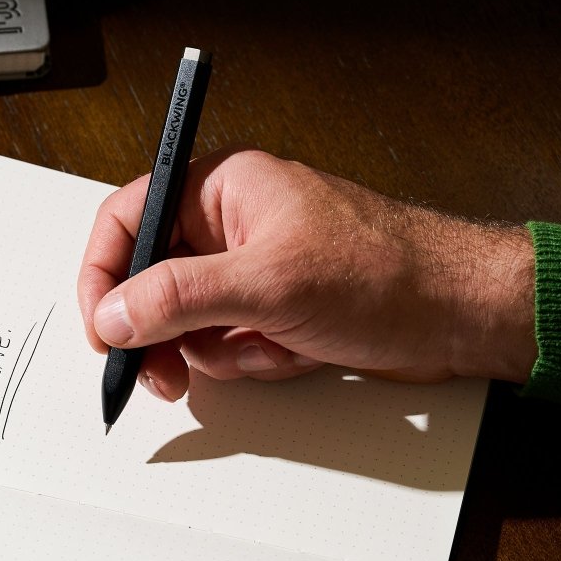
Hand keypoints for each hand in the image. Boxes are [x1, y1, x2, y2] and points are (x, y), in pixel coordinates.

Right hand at [78, 146, 536, 401]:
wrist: (457, 314)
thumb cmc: (386, 272)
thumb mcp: (268, 284)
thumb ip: (179, 298)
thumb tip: (114, 314)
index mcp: (223, 188)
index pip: (129, 219)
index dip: (105, 276)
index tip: (103, 329)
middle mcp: (232, 225)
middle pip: (154, 282)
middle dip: (167, 332)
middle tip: (166, 372)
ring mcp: (254, 270)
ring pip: (191, 324)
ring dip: (223, 350)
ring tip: (269, 345)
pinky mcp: (275, 310)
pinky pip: (232, 345)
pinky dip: (256, 359)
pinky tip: (297, 350)